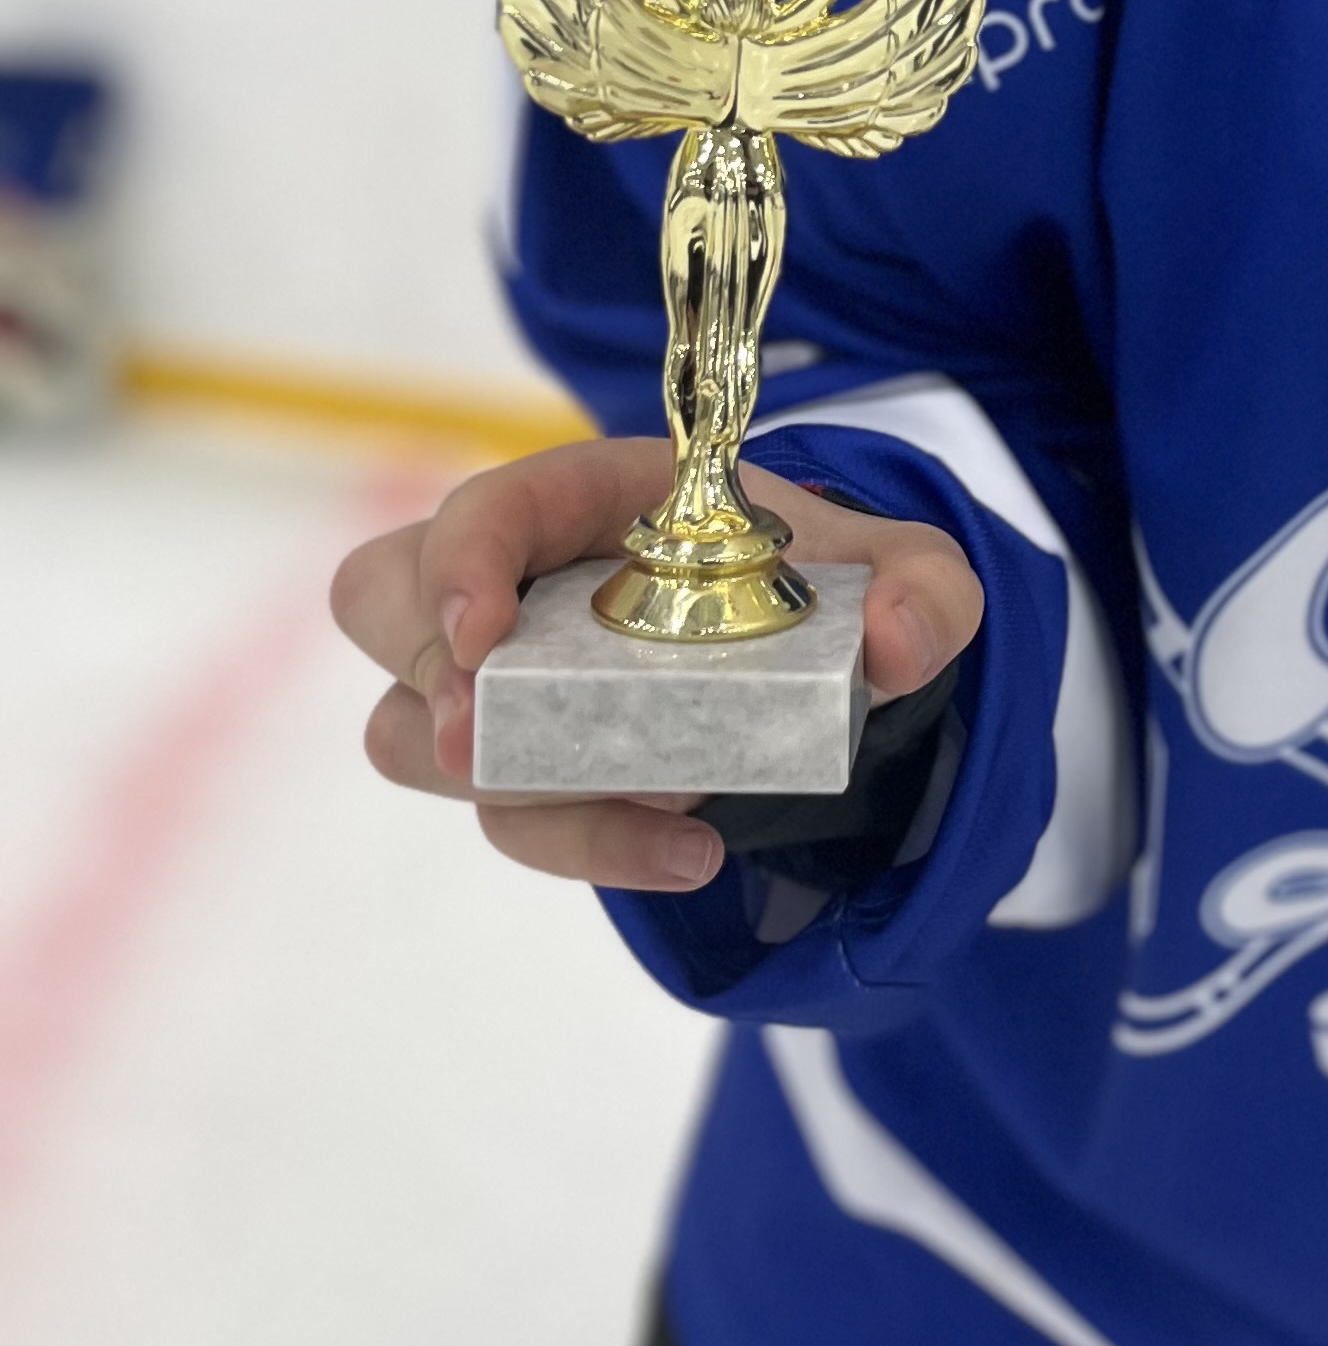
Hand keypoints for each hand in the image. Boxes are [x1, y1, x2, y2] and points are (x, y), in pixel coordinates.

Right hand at [330, 436, 983, 895]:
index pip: (478, 506)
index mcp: (584, 496)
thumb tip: (900, 648)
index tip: (482, 636)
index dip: (457, 564)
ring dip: (513, 787)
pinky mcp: (525, 765)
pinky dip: (586, 841)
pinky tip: (686, 850)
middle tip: (489, 746)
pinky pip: (508, 818)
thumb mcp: (898, 564)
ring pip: (411, 734)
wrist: (813, 642)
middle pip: (382, 606)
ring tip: (657, 804)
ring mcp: (501, 679)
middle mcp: (514, 581)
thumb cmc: (816, 571)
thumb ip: (927, 588)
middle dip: (423, 680)